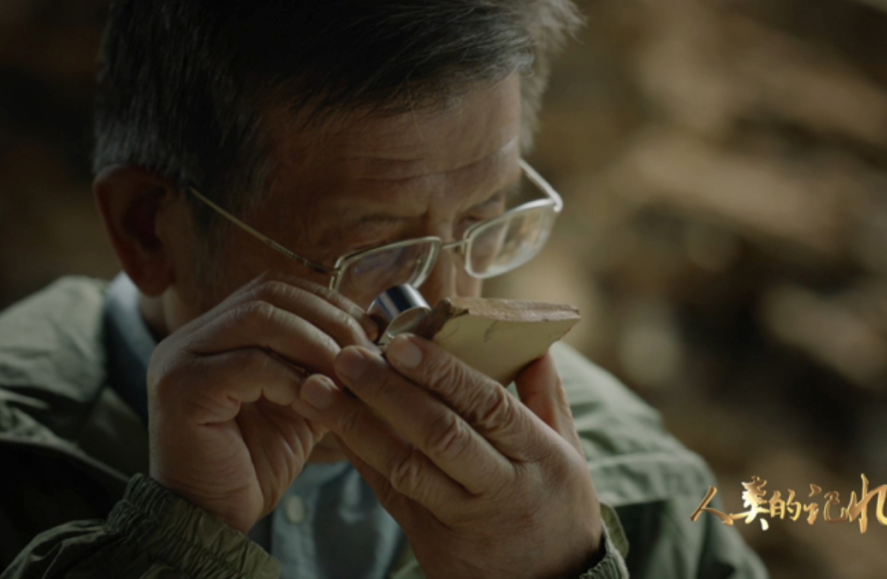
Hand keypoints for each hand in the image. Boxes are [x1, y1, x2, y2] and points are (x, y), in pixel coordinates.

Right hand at [146, 273, 377, 532]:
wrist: (210, 520)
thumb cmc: (254, 464)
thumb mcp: (300, 403)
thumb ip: (323, 367)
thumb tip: (375, 339)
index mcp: (215, 332)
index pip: (274, 288)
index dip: (325, 301)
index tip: (367, 328)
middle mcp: (191, 337)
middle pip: (267, 294)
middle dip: (326, 318)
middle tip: (363, 351)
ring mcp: (179, 357)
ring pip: (258, 318)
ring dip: (313, 343)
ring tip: (346, 373)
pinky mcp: (180, 388)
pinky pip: (248, 364)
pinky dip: (291, 377)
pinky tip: (316, 400)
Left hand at [291, 335, 603, 578]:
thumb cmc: (558, 508)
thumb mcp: (569, 453)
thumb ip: (546, 398)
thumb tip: (533, 343)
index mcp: (539, 457)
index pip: (489, 406)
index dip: (444, 374)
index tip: (403, 343)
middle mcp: (499, 488)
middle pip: (439, 436)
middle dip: (388, 393)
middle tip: (348, 356)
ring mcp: (462, 520)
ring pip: (403, 469)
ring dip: (356, 426)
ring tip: (318, 388)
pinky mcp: (430, 541)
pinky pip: (389, 493)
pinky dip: (360, 457)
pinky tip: (332, 425)